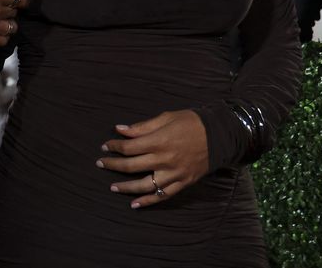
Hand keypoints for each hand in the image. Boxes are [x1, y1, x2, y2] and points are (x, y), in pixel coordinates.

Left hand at [95, 110, 209, 208]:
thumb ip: (143, 126)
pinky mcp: (182, 182)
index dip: (114, 146)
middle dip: (113, 165)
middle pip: (132, 166)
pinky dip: (148, 201)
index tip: (105, 146)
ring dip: (126, 187)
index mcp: (160, 141)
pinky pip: (162, 195)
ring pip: (144, 185)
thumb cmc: (193, 122)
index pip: (130, 147)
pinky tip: (135, 204)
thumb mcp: (167, 117)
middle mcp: (164, 159)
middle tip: (100, 164)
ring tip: (112, 187)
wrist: (221, 135)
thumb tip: (121, 129)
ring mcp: (174, 173)